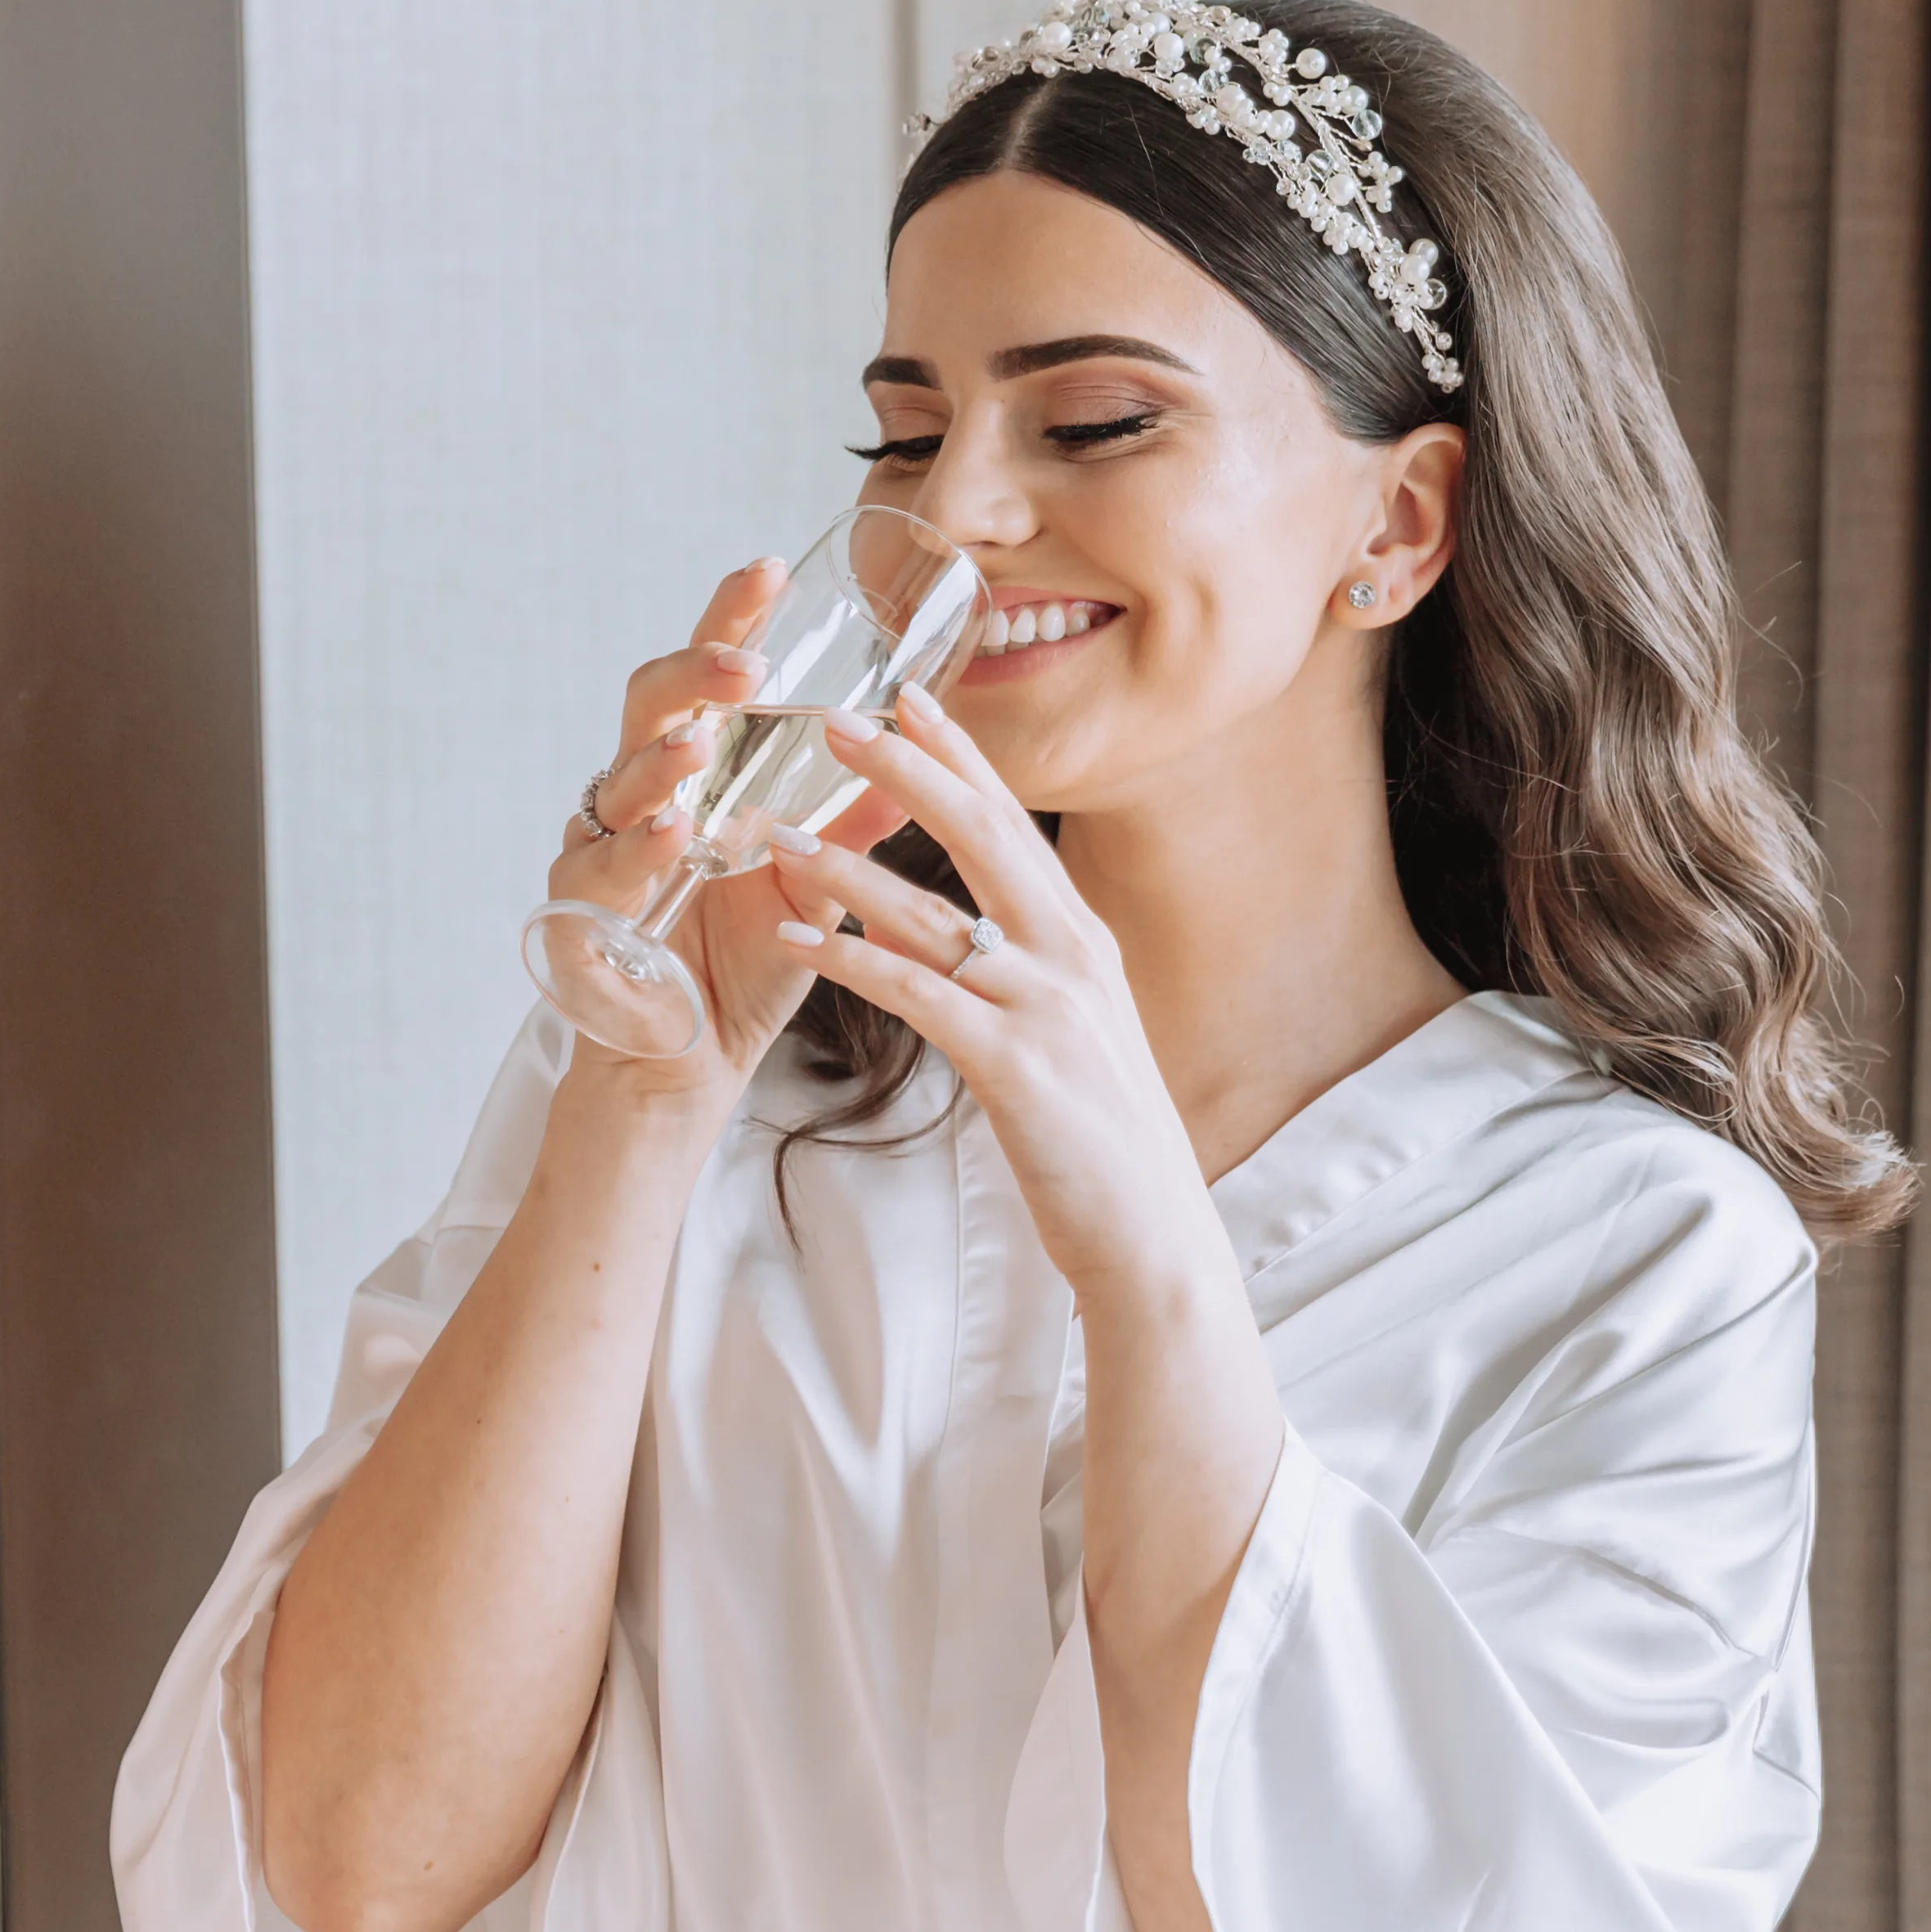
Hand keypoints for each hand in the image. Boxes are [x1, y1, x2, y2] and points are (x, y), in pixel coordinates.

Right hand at [547, 560, 903, 1103]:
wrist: (689, 1060)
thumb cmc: (740, 962)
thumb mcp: (812, 886)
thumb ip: (852, 826)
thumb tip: (925, 763)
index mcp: (697, 774)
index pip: (709, 681)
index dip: (730, 620)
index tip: (771, 566)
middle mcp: (642, 797)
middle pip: (651, 705)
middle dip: (693, 675)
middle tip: (745, 665)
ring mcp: (601, 848)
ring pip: (617, 781)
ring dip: (660, 760)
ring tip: (699, 742)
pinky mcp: (578, 913)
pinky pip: (598, 870)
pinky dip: (636, 849)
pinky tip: (671, 832)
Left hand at [762, 687, 1230, 1311]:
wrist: (1152, 1234)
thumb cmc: (1100, 1140)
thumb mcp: (1069, 1033)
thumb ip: (1011, 971)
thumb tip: (925, 930)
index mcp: (1081, 940)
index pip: (1015, 825)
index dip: (959, 757)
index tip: (908, 697)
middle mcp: (1070, 957)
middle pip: (983, 836)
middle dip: (906, 771)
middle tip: (835, 720)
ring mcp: (1047, 1008)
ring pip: (937, 914)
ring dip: (849, 868)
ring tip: (777, 832)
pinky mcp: (1016, 1067)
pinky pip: (920, 997)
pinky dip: (854, 961)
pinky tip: (797, 939)